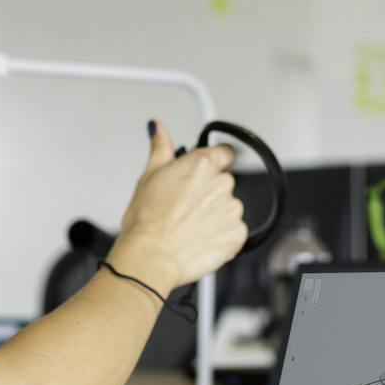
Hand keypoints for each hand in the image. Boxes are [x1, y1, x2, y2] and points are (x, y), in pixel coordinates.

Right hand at [112, 120, 247, 291]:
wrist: (151, 257)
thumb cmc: (147, 221)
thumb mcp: (149, 176)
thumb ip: (161, 148)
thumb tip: (159, 128)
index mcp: (203, 164)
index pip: (225, 153)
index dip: (215, 162)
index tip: (204, 174)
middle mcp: (223, 184)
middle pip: (224, 182)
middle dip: (208, 193)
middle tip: (184, 208)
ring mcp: (232, 210)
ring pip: (228, 208)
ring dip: (215, 215)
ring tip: (189, 227)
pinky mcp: (237, 235)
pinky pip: (233, 231)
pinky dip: (220, 236)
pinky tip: (199, 240)